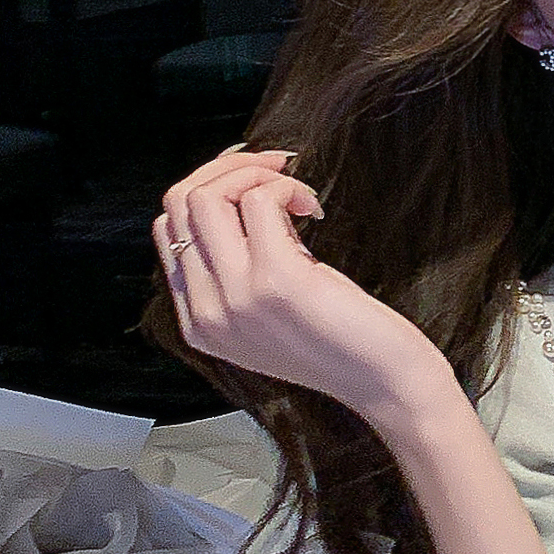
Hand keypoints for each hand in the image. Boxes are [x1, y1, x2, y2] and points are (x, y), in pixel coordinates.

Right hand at [154, 148, 454, 429]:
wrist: (384, 383)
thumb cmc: (343, 345)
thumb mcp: (270, 313)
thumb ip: (240, 271)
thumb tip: (239, 196)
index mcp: (199, 323)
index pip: (169, 231)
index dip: (207, 190)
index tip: (248, 180)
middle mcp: (208, 313)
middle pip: (179, 206)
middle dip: (226, 170)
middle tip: (274, 171)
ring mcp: (237, 297)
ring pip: (206, 197)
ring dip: (254, 174)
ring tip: (296, 194)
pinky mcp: (275, 280)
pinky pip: (258, 200)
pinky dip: (286, 187)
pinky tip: (313, 208)